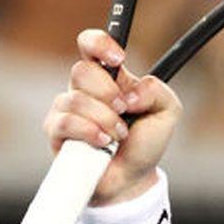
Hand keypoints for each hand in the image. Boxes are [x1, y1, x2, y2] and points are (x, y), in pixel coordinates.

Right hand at [43, 28, 181, 204]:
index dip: (99, 43)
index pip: (91, 44)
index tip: (119, 58)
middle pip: (82, 70)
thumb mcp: (167, 112)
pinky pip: (65, 122)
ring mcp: (67, 109)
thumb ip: (156, 90)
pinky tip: (103, 143)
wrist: (132, 179)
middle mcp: (84, 89)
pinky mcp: (56, 132)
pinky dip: (89, 132)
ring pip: (76, 99)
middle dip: (108, 93)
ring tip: (118, 136)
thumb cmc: (145, 143)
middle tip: (123, 110)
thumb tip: (129, 91)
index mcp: (108, 76)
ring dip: (104, 119)